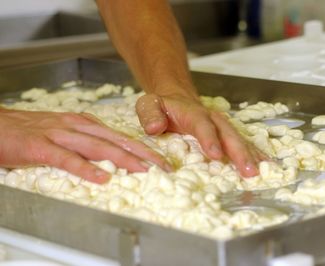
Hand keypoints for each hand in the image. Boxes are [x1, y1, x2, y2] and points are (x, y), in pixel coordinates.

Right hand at [0, 108, 170, 183]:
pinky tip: (101, 177)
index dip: (143, 148)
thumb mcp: (64, 131)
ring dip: (123, 159)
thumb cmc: (28, 130)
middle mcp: (76, 126)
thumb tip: (107, 151)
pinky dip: (85, 168)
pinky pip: (66, 158)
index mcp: (83, 123)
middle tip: (164, 167)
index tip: (161, 160)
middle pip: (116, 140)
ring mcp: (59, 135)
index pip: (120, 136)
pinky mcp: (40, 146)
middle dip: (143, 153)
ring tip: (144, 170)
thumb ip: (85, 138)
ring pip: (98, 147)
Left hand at [136, 93, 266, 176]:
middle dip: (239, 152)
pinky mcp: (226, 135)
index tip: (215, 154)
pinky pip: (242, 144)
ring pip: (239, 140)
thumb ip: (149, 114)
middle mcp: (212, 120)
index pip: (202, 125)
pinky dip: (254, 155)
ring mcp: (222, 127)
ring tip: (259, 173)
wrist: (176, 99)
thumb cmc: (161, 106)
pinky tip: (264, 166)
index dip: (209, 139)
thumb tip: (154, 127)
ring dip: (250, 156)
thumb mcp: (148, 105)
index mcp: (193, 114)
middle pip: (228, 134)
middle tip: (249, 170)